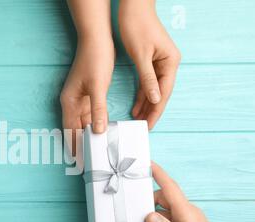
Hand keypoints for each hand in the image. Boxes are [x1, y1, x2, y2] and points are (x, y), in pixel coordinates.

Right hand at [61, 0, 113, 153]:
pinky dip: (96, 124)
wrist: (97, 39)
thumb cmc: (94, 60)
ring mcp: (80, 99)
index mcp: (69, 102)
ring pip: (83, 123)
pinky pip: (91, 114)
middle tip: (90, 161)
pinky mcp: (89, 94)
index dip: (74, 146)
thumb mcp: (97, 86)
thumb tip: (98, 131)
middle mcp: (72, 102)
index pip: (70, 130)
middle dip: (81, 144)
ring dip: (89, 135)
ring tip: (97, 150)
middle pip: (75, 129)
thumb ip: (98, 109)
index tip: (78, 162)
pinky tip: (103, 132)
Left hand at [119, 0, 180, 128]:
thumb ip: (147, 79)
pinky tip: (137, 106)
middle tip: (144, 127)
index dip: (156, 110)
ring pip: (154, 90)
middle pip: (161, 93)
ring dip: (146, 104)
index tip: (149, 124)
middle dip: (152, 110)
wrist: (133, 8)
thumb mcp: (141, 55)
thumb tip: (155, 99)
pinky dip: (142, 94)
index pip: (164, 92)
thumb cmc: (137, 26)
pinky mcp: (151, 62)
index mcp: (171, 62)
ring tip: (138, 119)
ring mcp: (160, 63)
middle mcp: (169, 63)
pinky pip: (147, 83)